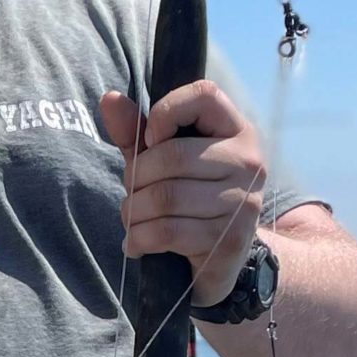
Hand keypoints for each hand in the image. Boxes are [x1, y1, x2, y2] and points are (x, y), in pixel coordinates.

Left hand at [99, 80, 266, 307]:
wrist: (223, 262)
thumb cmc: (189, 200)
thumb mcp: (161, 161)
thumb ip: (137, 132)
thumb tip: (108, 100)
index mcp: (237, 131)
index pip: (205, 95)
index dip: (166, 110)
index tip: (149, 140)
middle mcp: (248, 162)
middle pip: (171, 156)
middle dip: (136, 177)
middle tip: (132, 193)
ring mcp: (243, 202)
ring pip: (165, 197)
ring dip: (133, 211)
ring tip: (132, 220)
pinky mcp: (229, 240)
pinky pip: (167, 232)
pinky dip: (140, 239)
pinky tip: (136, 244)